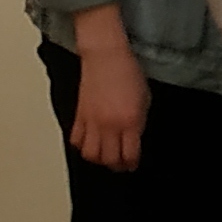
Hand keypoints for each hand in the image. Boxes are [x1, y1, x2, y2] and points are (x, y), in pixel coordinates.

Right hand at [68, 39, 150, 172]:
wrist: (106, 56)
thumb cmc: (128, 72)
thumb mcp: (145, 99)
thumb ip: (139, 122)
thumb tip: (135, 137)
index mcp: (130, 121)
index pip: (129, 155)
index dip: (131, 164)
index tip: (132, 165)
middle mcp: (110, 125)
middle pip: (109, 159)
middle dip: (116, 166)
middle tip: (120, 165)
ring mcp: (92, 121)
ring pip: (90, 154)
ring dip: (98, 159)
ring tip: (104, 157)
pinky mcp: (79, 115)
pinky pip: (76, 140)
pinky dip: (82, 146)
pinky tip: (89, 143)